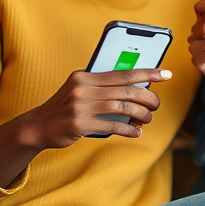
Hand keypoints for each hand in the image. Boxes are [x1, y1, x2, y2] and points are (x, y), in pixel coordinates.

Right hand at [19, 68, 170, 147]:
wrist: (37, 126)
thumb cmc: (66, 107)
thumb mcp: (80, 90)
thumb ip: (103, 87)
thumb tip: (137, 89)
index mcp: (85, 76)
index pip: (123, 73)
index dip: (148, 73)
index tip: (166, 74)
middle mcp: (83, 88)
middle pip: (127, 91)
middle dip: (148, 98)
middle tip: (157, 105)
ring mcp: (80, 106)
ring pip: (123, 108)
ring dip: (141, 114)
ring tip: (148, 119)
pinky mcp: (79, 124)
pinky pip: (112, 126)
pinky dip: (129, 130)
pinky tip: (137, 132)